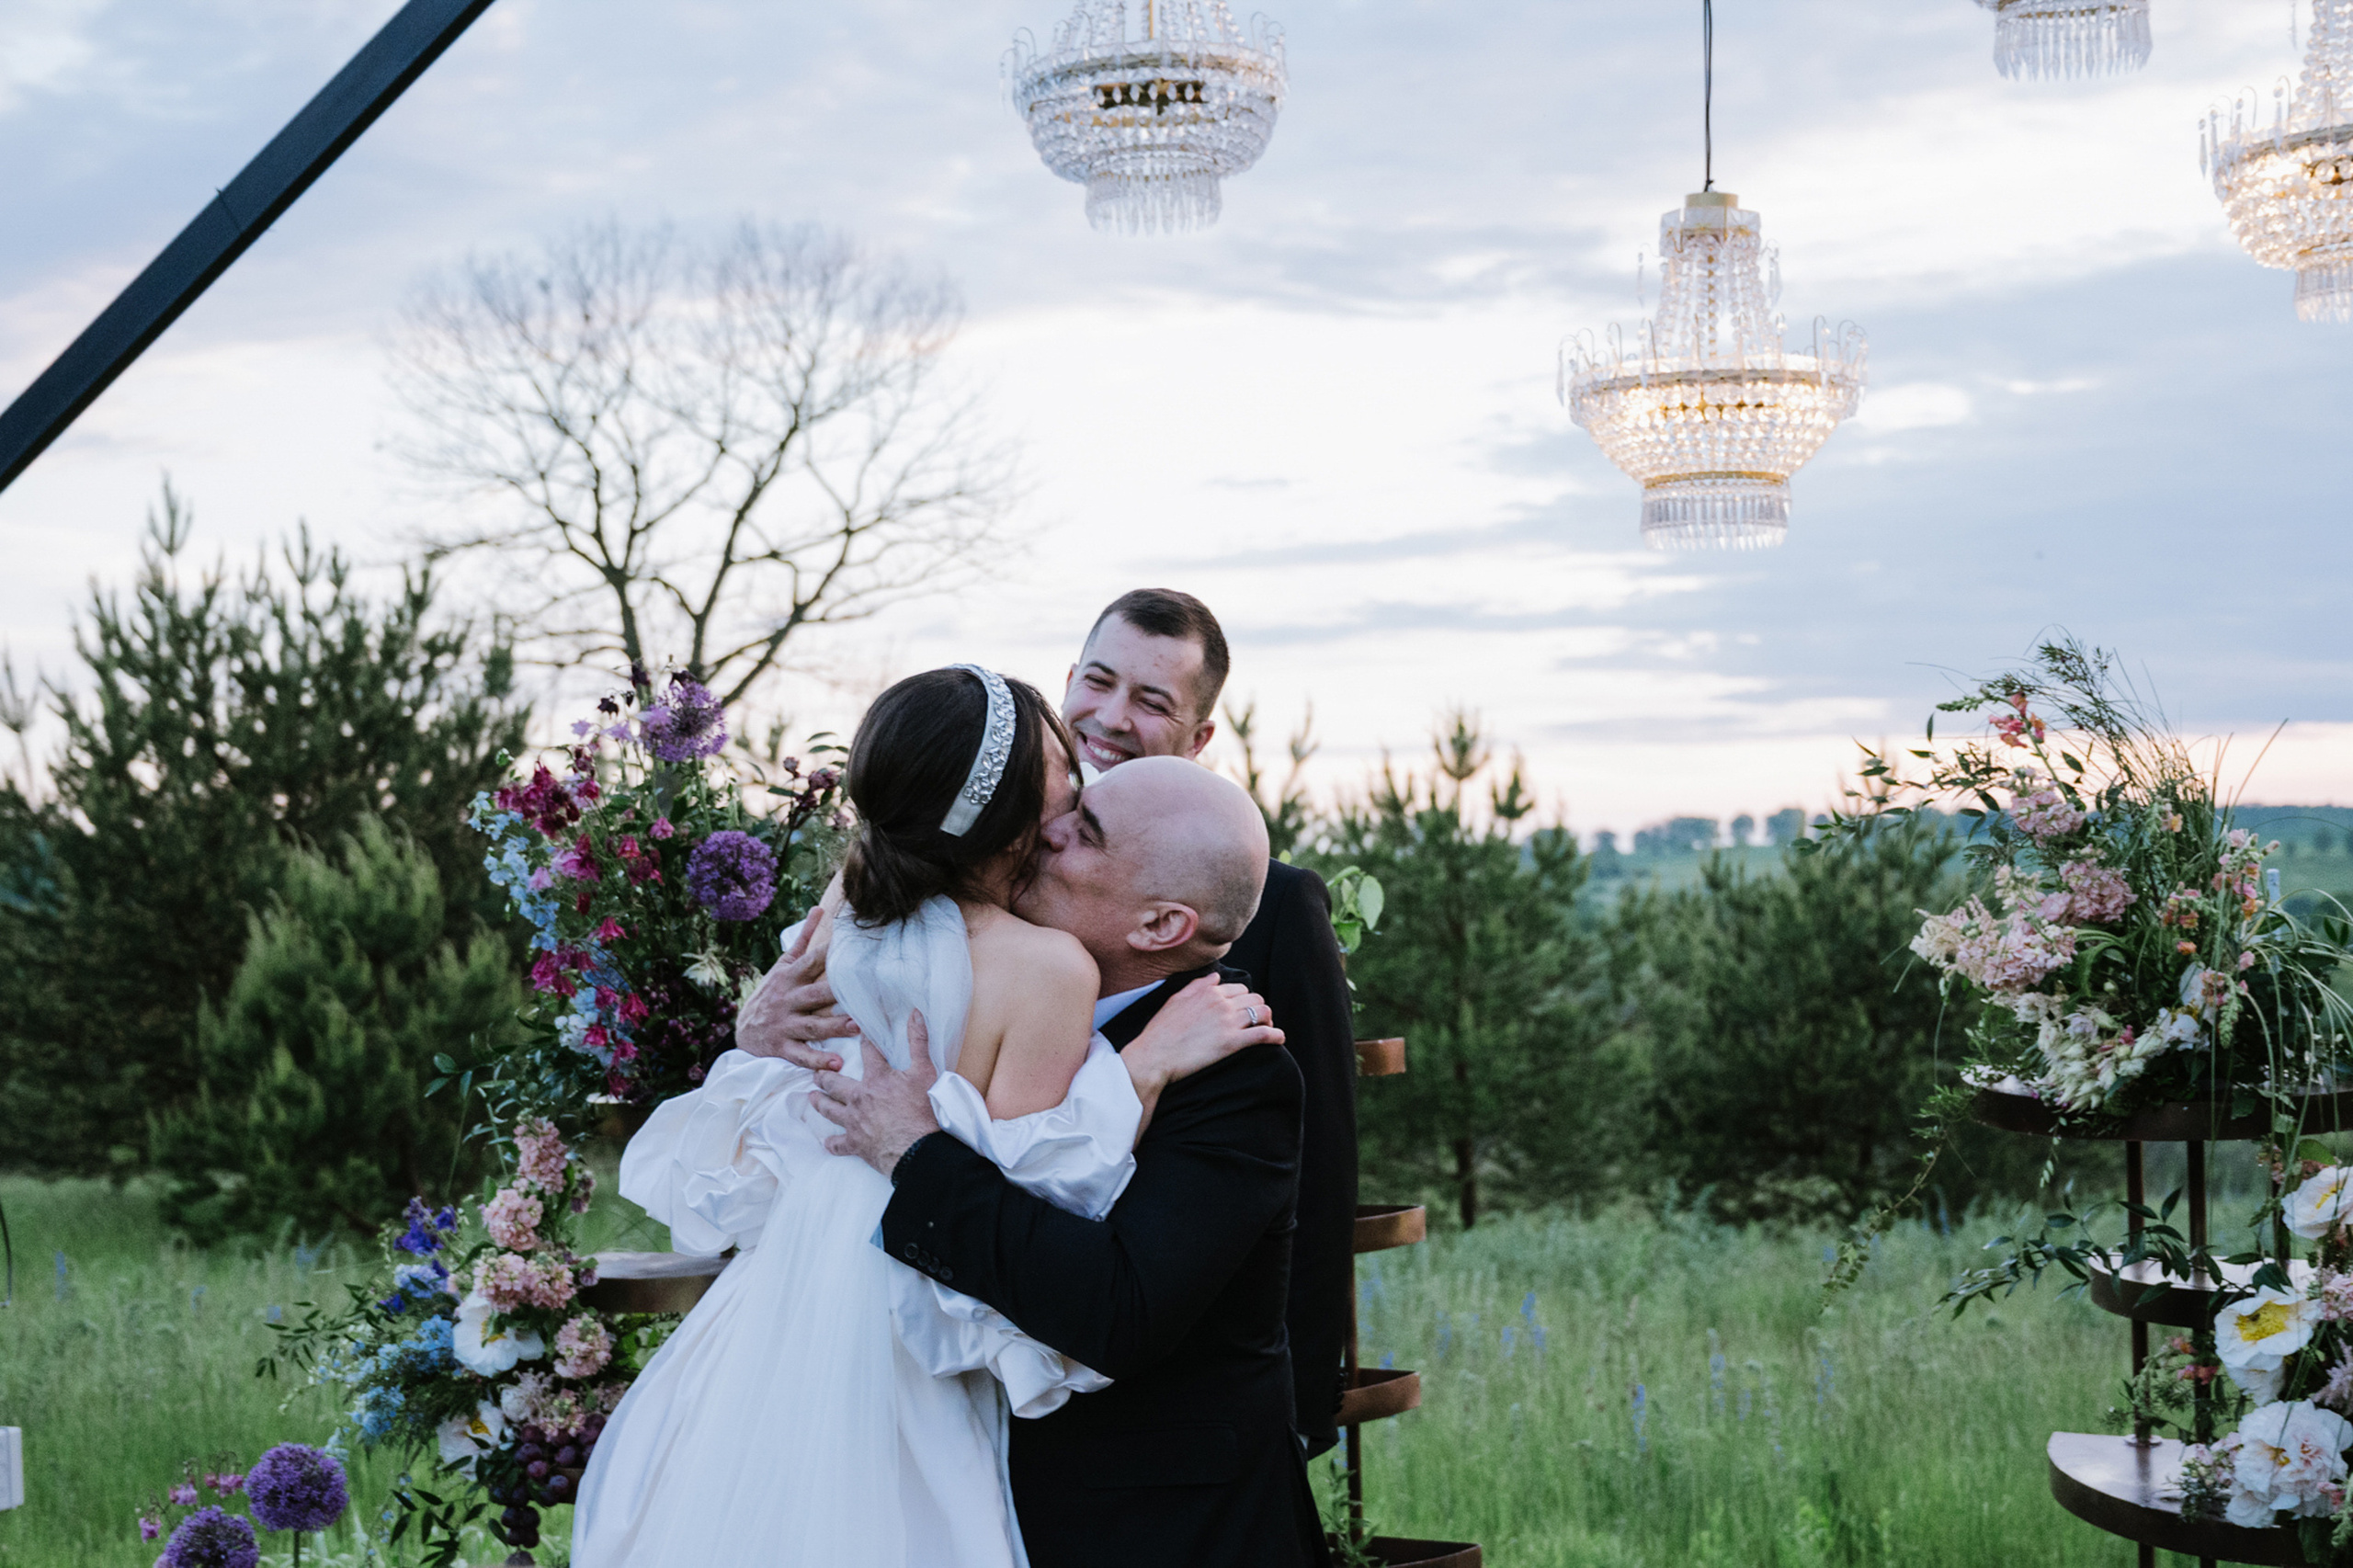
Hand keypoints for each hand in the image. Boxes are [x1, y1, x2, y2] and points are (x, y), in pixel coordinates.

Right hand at [736, 907, 859, 1069]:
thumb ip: (803, 940)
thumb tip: (820, 908)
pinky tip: (836, 1064)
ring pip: (812, 1025)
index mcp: (790, 977)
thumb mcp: (783, 965)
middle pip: (815, 995)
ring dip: (834, 1027)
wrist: (743, 1031)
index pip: (812, 962)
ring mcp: (785, 1024)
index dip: (830, 953)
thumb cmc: (771, 994)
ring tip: (856, 1027)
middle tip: (863, 993)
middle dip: (837, 994)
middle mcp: (788, 1000)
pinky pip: (801, 1055)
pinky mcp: (783, 1047)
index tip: (853, 947)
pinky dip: (818, 1060)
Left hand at [808, 1012, 942, 1177]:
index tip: (858, 1032)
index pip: (868, 1052)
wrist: (916, 1149)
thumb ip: (918, 1041)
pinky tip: (827, 1142)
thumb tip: (915, 1014)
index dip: (865, 1040)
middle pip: (835, 1083)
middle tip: (816, 1072)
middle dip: (825, 1075)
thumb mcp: (925, 1071)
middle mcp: (859, 1098)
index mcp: (876, 1078)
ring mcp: (854, 1122)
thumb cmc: (921, 1110)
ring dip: (820, 1102)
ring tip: (812, 1096)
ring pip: (830, 1110)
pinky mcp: (856, 1144)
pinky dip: (832, 1143)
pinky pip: (839, 1144)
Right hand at [1121, 978, 1282, 1130]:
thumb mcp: (1175, 1001)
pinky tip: (1278, 1039)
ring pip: (1262, 1012)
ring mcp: (1228, 1022)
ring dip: (1268, 1020)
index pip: (1239, 989)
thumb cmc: (1160, 1032)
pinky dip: (1276, 1035)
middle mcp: (1221, 1003)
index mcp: (1208, 992)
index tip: (1244, 1011)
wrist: (1154, 1056)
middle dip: (1259, 1009)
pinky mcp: (1232, 1042)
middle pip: (1255, 999)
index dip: (1245, 1000)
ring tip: (1267, 1029)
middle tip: (1257, 1021)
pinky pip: (1264, 1034)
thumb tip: (1215, 976)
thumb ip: (1197, 986)